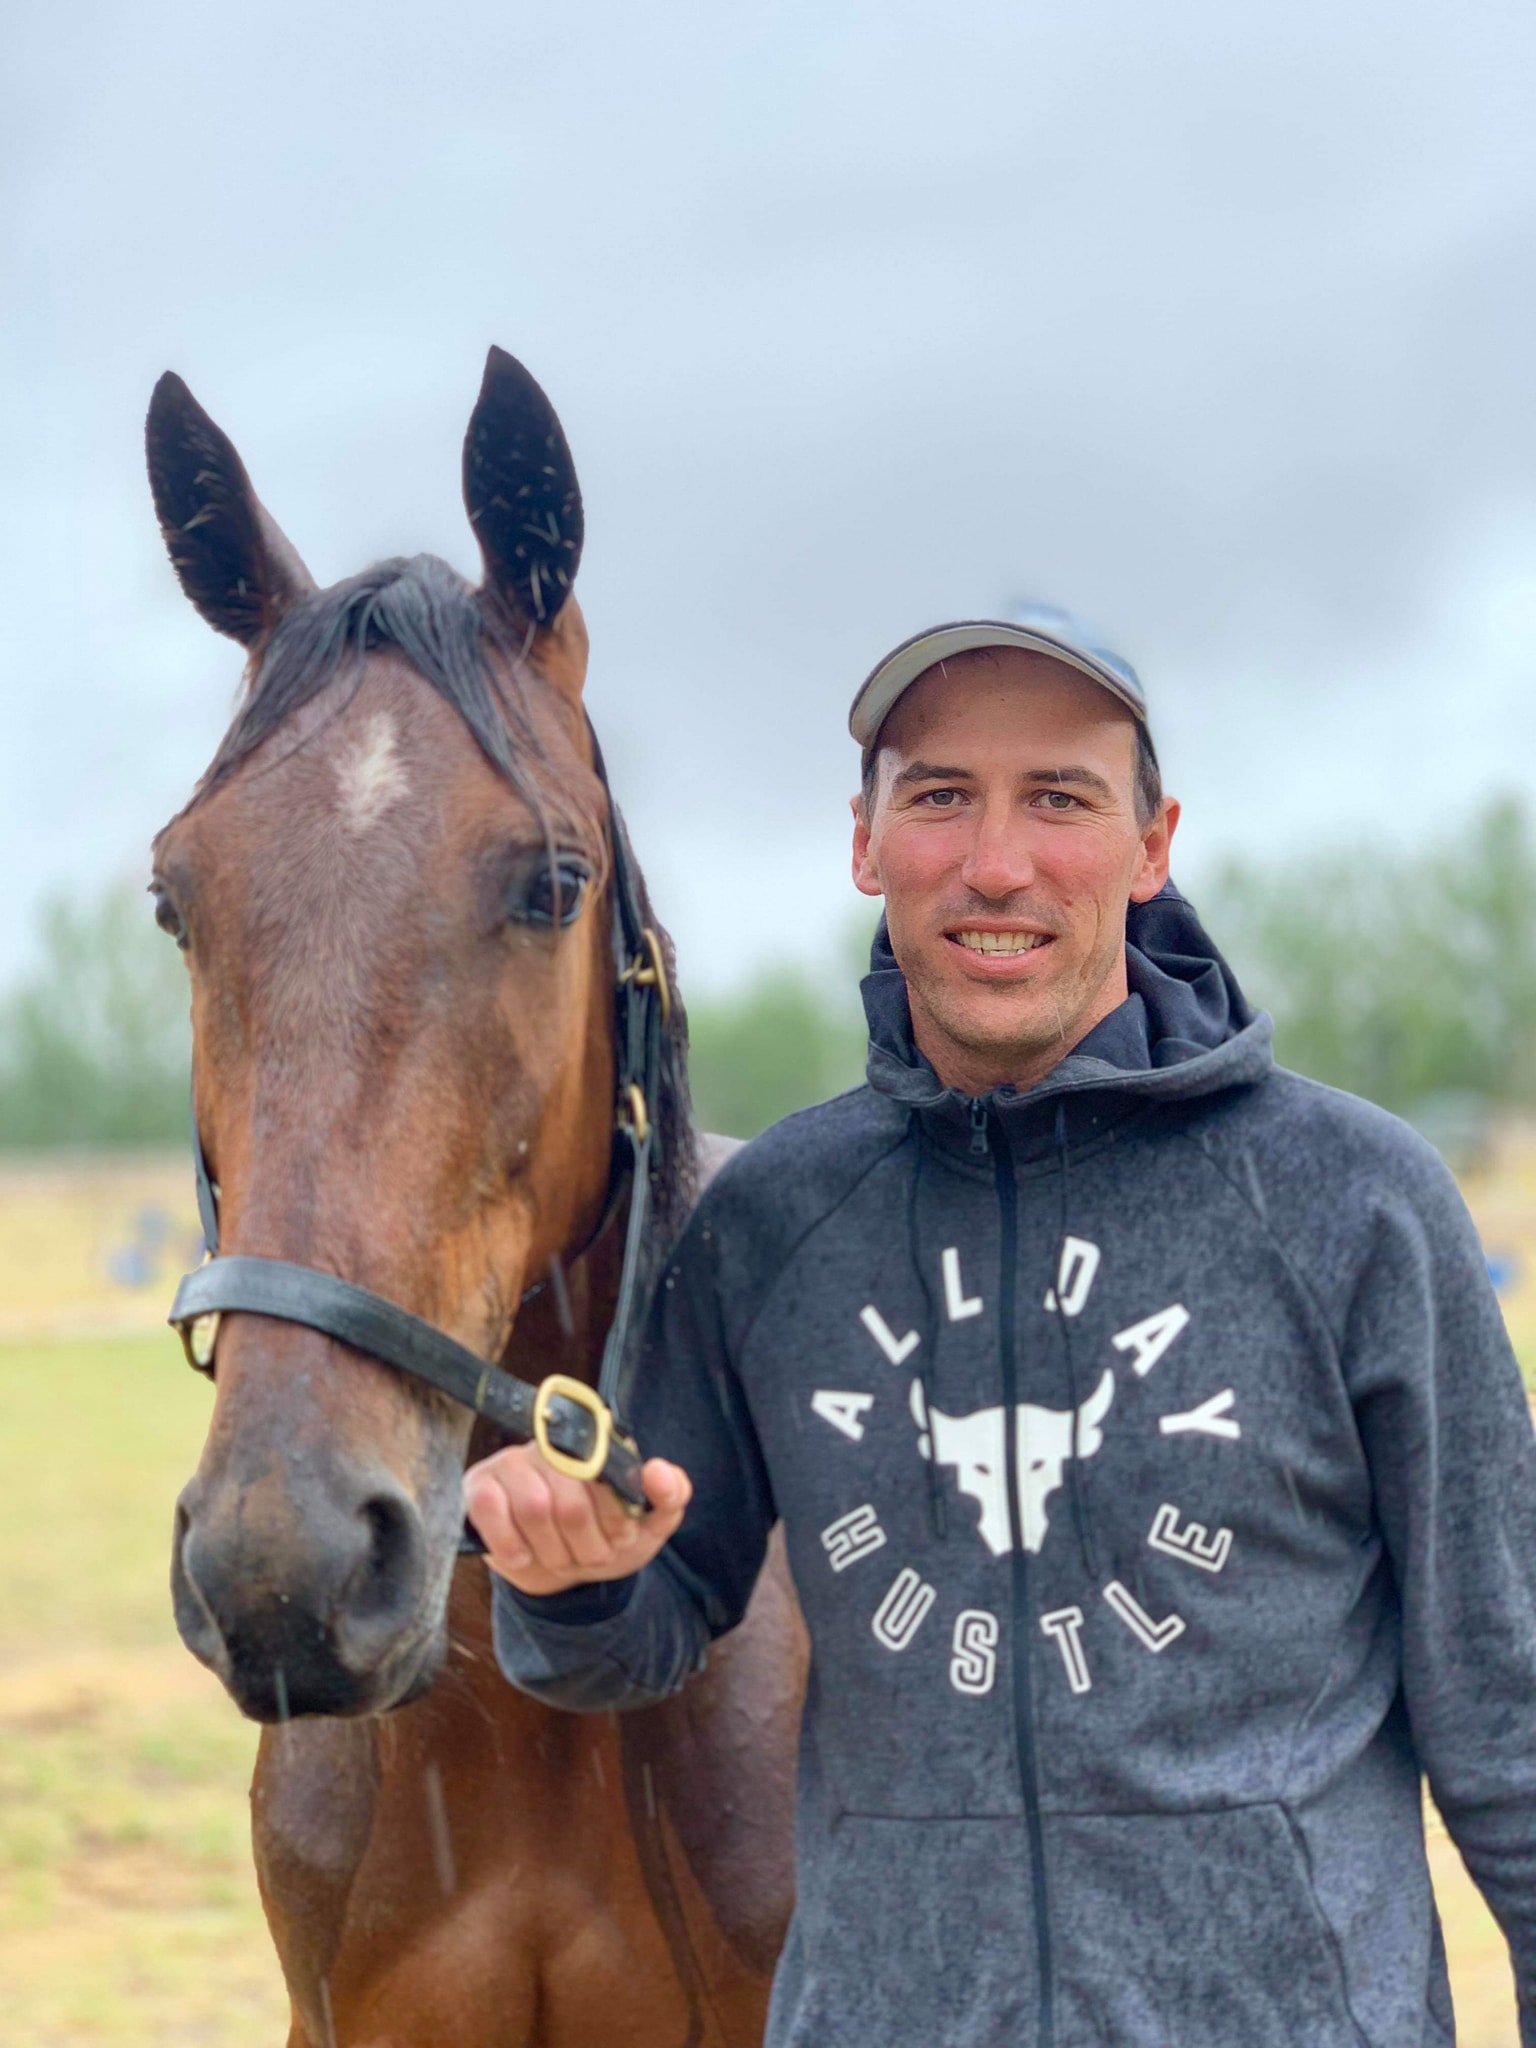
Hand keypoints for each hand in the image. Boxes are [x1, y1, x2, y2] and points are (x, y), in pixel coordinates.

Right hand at [462, 1441, 691, 1596]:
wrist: (562, 1575)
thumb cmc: (606, 1539)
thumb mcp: (648, 1524)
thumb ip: (669, 1496)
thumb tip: (657, 1471)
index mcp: (596, 1444)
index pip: (609, 1474)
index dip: (617, 1520)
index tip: (620, 1538)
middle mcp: (552, 1443)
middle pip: (571, 1503)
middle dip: (586, 1546)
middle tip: (590, 1555)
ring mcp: (512, 1462)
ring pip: (534, 1510)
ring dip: (553, 1552)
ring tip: (561, 1556)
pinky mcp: (480, 1485)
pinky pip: (489, 1510)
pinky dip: (510, 1544)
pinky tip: (524, 1555)